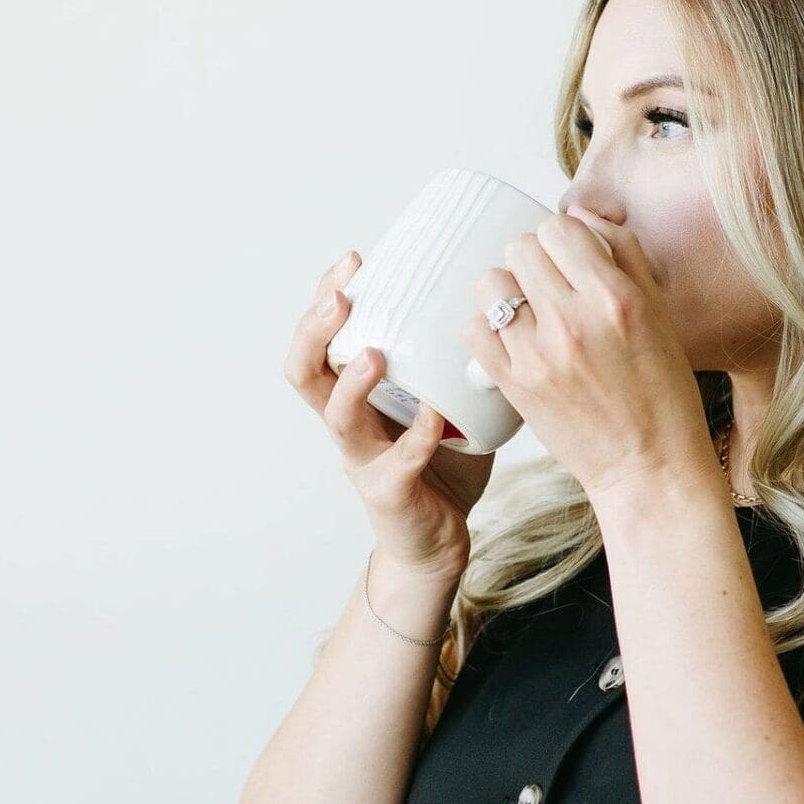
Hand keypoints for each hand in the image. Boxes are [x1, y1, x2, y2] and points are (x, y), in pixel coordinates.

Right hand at [284, 248, 494, 578]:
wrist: (436, 541)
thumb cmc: (442, 464)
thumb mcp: (443, 399)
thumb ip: (455, 361)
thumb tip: (499, 300)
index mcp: (355, 395)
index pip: (320, 338)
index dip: (324, 298)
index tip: (353, 262)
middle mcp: (349, 424)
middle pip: (304, 371)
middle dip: (316, 329)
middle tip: (341, 297)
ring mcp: (363, 460)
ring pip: (338, 417)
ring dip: (352, 382)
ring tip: (375, 354)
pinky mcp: (389, 493)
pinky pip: (396, 464)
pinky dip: (416, 438)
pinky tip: (436, 418)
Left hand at [461, 211, 713, 510]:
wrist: (650, 467)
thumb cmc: (663, 391)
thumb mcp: (660, 314)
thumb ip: (624, 255)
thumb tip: (580, 217)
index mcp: (616, 298)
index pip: (560, 227)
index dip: (563, 238)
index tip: (571, 259)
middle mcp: (574, 321)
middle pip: (520, 248)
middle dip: (534, 260)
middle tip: (550, 286)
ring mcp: (539, 355)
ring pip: (491, 283)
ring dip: (507, 291)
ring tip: (528, 312)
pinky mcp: (515, 386)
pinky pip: (474, 330)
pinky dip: (487, 329)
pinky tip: (511, 339)